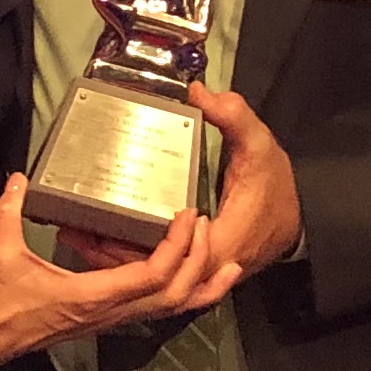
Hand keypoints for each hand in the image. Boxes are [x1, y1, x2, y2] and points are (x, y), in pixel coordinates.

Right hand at [0, 179, 235, 363]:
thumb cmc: (2, 300)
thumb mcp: (3, 254)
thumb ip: (8, 214)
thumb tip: (17, 179)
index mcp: (95, 295)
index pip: (152, 275)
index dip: (177, 247)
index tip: (187, 214)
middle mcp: (114, 310)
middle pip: (176, 294)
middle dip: (199, 260)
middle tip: (205, 222)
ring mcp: (117, 317)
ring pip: (175, 309)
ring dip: (204, 286)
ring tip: (230, 263)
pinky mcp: (114, 316)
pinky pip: (161, 309)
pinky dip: (187, 296)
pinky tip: (198, 279)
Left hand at [59, 88, 302, 282]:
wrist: (301, 219)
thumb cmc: (276, 183)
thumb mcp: (260, 145)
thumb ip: (234, 118)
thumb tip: (199, 92)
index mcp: (221, 241)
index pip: (173, 258)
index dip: (135, 250)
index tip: (99, 227)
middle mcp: (207, 266)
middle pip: (150, 275)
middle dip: (108, 257)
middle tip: (69, 230)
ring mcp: (199, 271)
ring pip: (149, 279)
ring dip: (112, 260)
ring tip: (73, 234)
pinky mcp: (194, 268)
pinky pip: (156, 272)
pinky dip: (128, 260)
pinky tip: (100, 239)